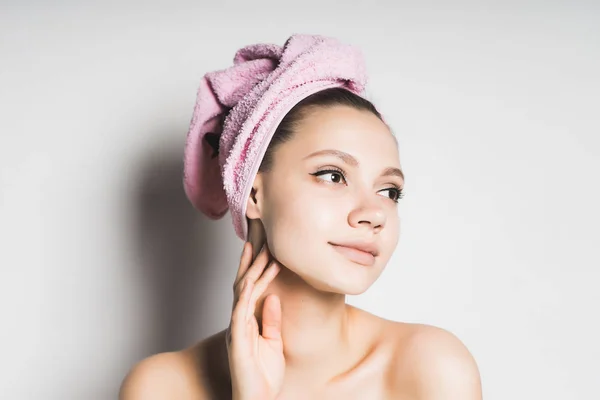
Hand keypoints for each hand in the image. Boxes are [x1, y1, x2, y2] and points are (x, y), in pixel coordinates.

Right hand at [226, 242, 283, 399]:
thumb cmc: (263, 375)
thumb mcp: (273, 342)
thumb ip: (271, 320)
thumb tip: (274, 297)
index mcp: (248, 320)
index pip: (251, 287)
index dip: (255, 266)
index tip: (264, 246)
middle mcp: (240, 320)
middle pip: (243, 283)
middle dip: (251, 260)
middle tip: (261, 238)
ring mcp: (238, 327)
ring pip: (243, 292)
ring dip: (253, 271)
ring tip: (264, 252)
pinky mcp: (238, 338)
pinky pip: (241, 311)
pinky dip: (247, 294)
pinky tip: (252, 279)